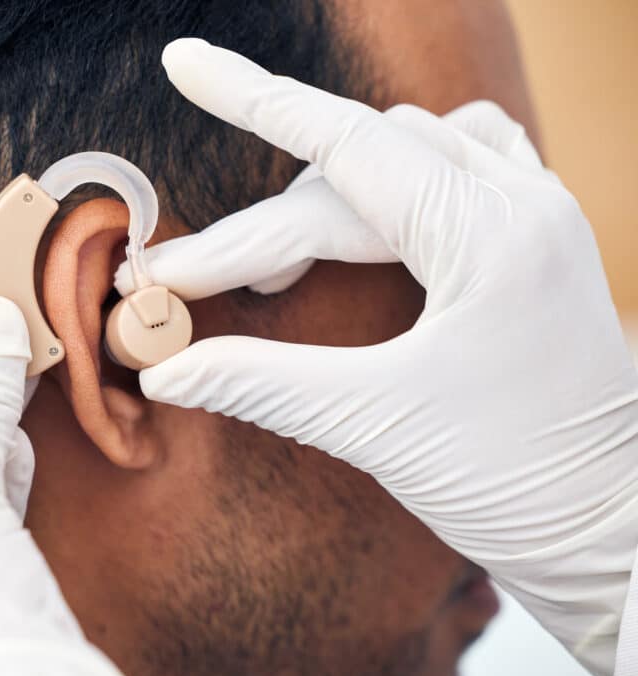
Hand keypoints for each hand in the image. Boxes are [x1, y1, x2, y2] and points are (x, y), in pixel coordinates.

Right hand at [118, 39, 637, 675]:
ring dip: (323, 198)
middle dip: (260, 227)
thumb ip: (260, 383)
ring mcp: (537, 217)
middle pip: (356, 174)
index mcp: (488, 238)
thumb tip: (165, 372)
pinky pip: (459, 166)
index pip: (344, 147)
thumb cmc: (515, 484)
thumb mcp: (375, 427)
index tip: (183, 63)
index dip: (252, 100)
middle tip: (181, 280)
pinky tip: (366, 212)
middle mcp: (521, 205)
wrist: (616, 529)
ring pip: (405, 158)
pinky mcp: (536, 242)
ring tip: (267, 261)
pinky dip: (391, 183)